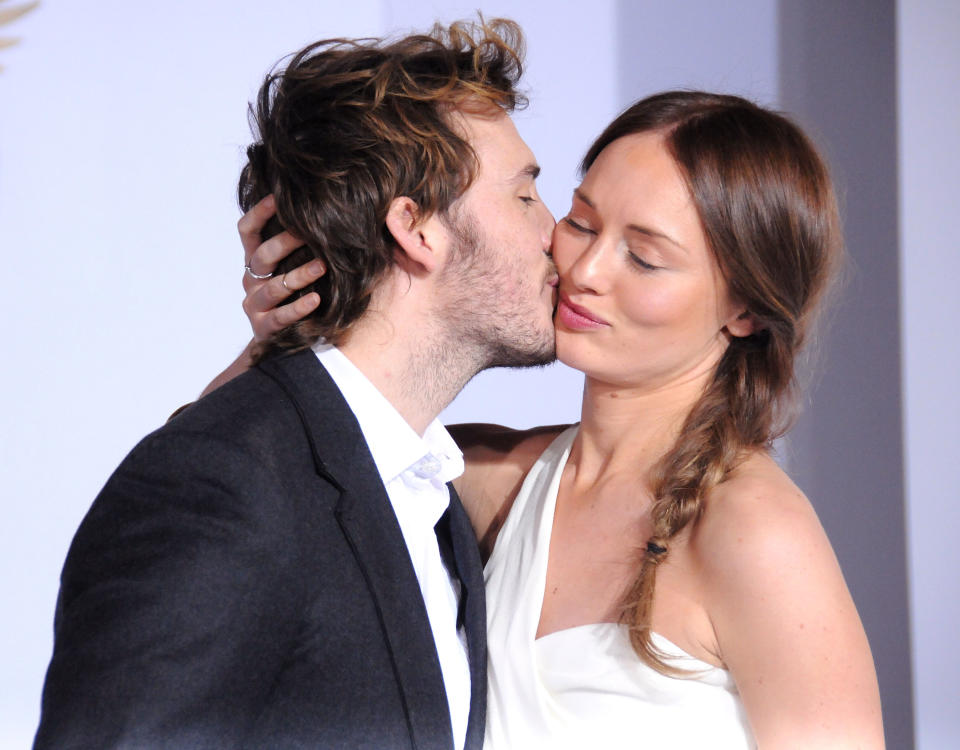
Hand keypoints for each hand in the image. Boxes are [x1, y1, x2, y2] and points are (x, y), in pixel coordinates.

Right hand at [240, 195, 324, 340]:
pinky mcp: (263, 327)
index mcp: (255, 260)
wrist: (282, 338)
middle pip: (262, 255)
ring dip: (299, 275)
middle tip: (310, 232)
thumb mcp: (294, 266)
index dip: (259, 212)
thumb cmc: (296, 294)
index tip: (279, 197)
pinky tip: (316, 299)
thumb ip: (302, 244)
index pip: (248, 230)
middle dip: (286, 242)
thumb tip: (331, 212)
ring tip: (323, 266)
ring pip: (274, 286)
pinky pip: (281, 316)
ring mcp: (254, 303)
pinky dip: (299, 307)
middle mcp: (251, 279)